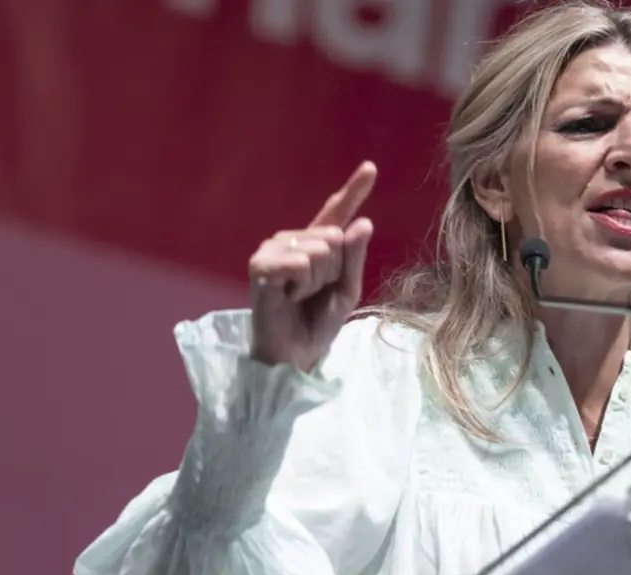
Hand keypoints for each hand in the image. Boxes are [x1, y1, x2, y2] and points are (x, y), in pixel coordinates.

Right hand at [247, 161, 377, 371]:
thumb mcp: (348, 288)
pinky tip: (288, 296)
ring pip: (321, 249)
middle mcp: (295, 238)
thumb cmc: (320, 320)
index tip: (370, 168)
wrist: (297, 351)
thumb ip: (356, 257)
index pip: (337, 212)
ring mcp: (275, 249)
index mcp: (318, 242)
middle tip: (316, 291)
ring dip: (318, 280)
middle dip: (335, 270)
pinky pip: (299, 261)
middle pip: (335, 236)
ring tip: (300, 296)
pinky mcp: (260, 265)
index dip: (353, 190)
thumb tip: (364, 221)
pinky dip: (302, 283)